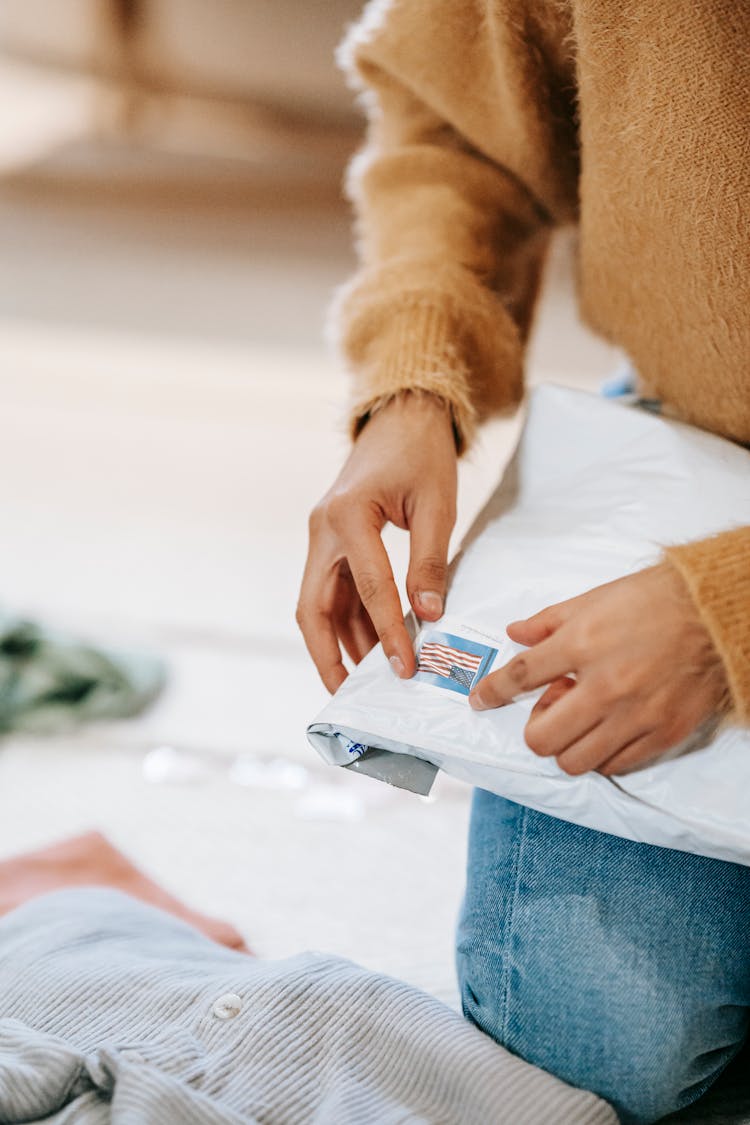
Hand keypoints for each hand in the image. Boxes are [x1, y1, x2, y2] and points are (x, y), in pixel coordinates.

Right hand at [297, 392, 457, 691]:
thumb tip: (429, 617)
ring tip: (369, 679)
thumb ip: (431, 563)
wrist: (403, 414)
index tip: (406, 668)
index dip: (388, 633)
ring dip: (342, 642)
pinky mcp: (332, 540)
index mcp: (347, 516)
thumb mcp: (437, 505)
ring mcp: (322, 536)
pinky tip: (373, 645)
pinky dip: (352, 619)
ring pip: (321, 603)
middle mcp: (322, 529)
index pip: (368, 589)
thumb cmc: (422, 452)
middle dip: (329, 656)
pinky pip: (336, 590)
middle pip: (314, 608)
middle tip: (348, 696)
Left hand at [469, 564, 728, 775]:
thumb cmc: (654, 600)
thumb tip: (514, 634)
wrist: (715, 613)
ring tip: (580, 721)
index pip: (520, 676)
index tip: (480, 700)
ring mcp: (635, 715)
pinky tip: (606, 730)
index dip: (492, 692)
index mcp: (582, 644)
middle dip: (535, 728)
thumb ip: (548, 621)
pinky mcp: (663, 733)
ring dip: (567, 745)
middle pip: (542, 737)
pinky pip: (615, 765)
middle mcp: (605, 686)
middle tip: (548, 710)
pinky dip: (602, 754)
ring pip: (574, 761)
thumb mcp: (593, 599)